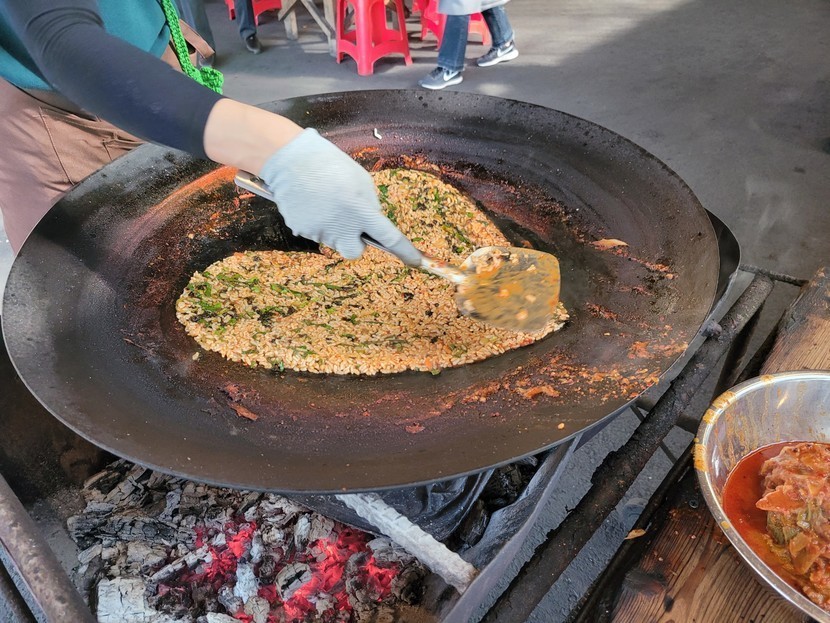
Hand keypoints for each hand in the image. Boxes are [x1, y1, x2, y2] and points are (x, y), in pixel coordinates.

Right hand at [258, 129, 420, 262]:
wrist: (289, 159)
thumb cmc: (330, 165)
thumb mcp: (360, 181)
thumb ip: (370, 206)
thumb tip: (372, 224)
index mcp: (360, 210)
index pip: (389, 237)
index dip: (404, 251)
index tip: (415, 261)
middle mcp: (341, 227)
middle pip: (355, 251)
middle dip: (356, 242)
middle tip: (350, 222)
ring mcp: (319, 232)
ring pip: (334, 240)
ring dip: (335, 227)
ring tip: (325, 200)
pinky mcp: (300, 231)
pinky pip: (316, 232)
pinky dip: (317, 222)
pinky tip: (311, 202)